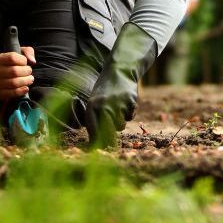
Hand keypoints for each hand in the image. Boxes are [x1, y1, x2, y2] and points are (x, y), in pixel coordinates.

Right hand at [0, 46, 35, 99]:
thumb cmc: (7, 64)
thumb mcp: (15, 54)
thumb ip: (27, 52)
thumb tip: (32, 61)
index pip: (12, 58)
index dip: (23, 60)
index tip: (25, 62)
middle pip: (14, 71)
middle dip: (27, 71)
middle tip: (29, 72)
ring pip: (14, 83)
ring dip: (26, 81)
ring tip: (30, 79)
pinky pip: (12, 93)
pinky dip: (22, 91)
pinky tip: (26, 87)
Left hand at [86, 23, 156, 147]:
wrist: (119, 71)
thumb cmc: (105, 90)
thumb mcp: (95, 102)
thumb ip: (95, 118)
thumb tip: (95, 142)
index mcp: (92, 107)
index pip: (94, 130)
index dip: (97, 143)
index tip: (99, 152)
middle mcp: (103, 106)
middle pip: (108, 132)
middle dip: (110, 141)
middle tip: (112, 148)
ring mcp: (117, 104)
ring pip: (120, 125)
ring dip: (120, 122)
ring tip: (118, 110)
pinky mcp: (130, 102)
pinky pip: (130, 117)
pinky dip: (129, 114)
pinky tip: (126, 103)